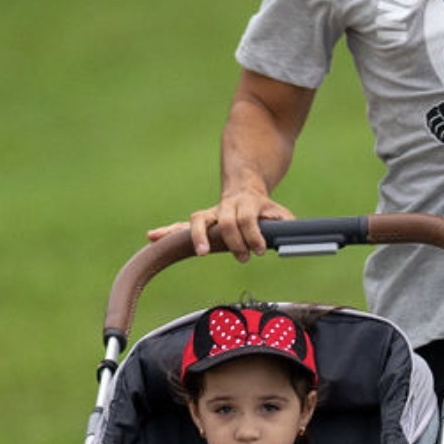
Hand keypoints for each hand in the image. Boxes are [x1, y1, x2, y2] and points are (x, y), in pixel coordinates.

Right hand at [150, 188, 291, 259]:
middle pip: (225, 222)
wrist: (245, 186)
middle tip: (244, 258)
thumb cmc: (263, 207)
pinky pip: (181, 225)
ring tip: (201, 252)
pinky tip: (152, 236)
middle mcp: (226, 208)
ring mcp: (211, 213)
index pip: (247, 219)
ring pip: (197, 220)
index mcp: (246, 205)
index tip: (259, 250)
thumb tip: (290, 234)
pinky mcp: (200, 221)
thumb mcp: (278, 212)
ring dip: (197, 237)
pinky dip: (167, 231)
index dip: (253, 235)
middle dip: (233, 241)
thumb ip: (285, 222)